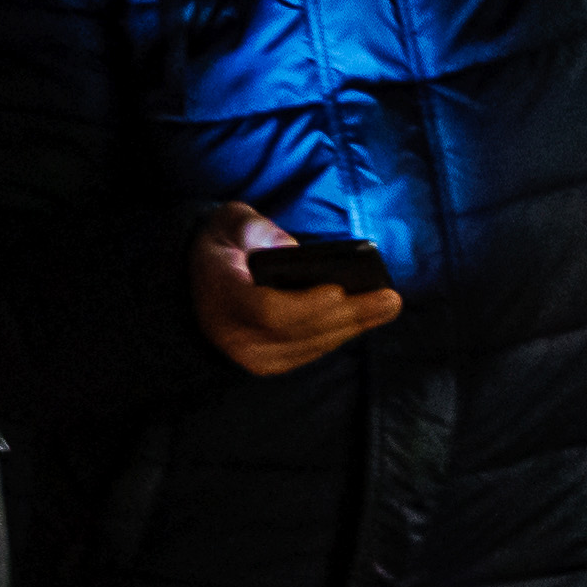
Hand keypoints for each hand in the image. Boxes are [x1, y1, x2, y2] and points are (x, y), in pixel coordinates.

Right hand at [190, 203, 405, 377]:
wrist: (197, 283)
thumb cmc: (221, 247)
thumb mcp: (230, 223)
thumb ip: (255, 228)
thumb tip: (293, 248)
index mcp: (223, 297)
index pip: (268, 311)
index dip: (306, 305)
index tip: (338, 290)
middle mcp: (235, 335)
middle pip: (300, 332)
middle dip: (348, 316)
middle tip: (388, 298)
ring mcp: (251, 355)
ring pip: (310, 346)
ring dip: (353, 327)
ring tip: (387, 306)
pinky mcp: (268, 363)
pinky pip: (310, 352)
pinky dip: (339, 335)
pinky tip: (367, 318)